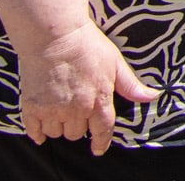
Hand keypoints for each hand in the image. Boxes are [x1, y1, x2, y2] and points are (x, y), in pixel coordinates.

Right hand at [17, 20, 159, 154]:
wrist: (54, 35)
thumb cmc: (88, 46)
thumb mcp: (115, 63)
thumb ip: (130, 85)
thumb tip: (152, 96)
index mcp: (99, 101)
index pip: (102, 130)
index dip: (101, 143)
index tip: (98, 149)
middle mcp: (76, 110)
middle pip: (77, 134)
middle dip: (79, 126)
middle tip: (77, 111)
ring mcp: (52, 110)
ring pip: (56, 133)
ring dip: (59, 127)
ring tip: (60, 111)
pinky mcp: (32, 106)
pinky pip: (34, 131)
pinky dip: (37, 132)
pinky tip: (41, 127)